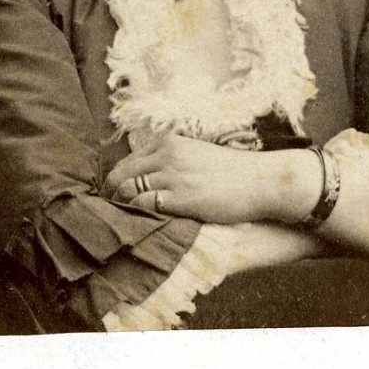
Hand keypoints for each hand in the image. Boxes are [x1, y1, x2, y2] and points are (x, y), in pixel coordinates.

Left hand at [103, 133, 320, 224]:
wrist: (261, 181)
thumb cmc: (231, 173)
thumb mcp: (196, 156)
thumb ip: (171, 162)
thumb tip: (146, 179)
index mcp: (169, 143)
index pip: (126, 161)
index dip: (115, 182)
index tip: (112, 198)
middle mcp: (167, 154)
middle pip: (119, 174)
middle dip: (108, 195)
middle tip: (107, 215)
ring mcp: (174, 175)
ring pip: (127, 190)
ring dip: (119, 208)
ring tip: (118, 224)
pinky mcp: (182, 197)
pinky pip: (145, 205)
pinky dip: (136, 215)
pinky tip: (138, 225)